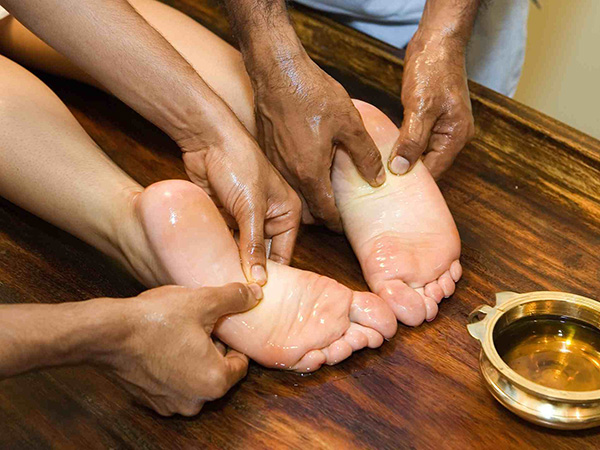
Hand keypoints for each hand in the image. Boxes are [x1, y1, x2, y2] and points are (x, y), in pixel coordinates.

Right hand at [105, 283, 259, 416]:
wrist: (108, 334)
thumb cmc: (156, 320)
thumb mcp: (203, 301)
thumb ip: (234, 298)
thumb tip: (255, 294)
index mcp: (215, 382)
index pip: (241, 364)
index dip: (233, 341)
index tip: (221, 325)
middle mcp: (195, 402)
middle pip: (218, 372)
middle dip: (213, 349)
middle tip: (201, 325)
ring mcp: (170, 404)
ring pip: (195, 378)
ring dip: (193, 358)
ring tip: (181, 332)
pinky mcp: (150, 401)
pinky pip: (173, 383)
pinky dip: (173, 367)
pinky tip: (163, 344)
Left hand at [179, 104, 300, 283]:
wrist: (206, 139)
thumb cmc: (238, 163)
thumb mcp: (250, 207)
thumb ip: (254, 244)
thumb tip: (259, 279)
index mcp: (287, 212)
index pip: (283, 253)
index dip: (272, 275)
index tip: (260, 298)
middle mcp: (269, 216)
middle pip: (262, 254)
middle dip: (251, 271)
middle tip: (241, 296)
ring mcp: (246, 217)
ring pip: (241, 250)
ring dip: (233, 263)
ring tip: (224, 285)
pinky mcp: (225, 215)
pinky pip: (225, 241)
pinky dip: (219, 252)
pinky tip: (211, 268)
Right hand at [251, 52, 384, 230]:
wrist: (277, 72)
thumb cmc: (311, 95)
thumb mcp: (349, 123)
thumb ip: (365, 154)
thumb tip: (377, 178)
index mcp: (309, 173)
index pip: (325, 214)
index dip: (338, 224)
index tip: (348, 225)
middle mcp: (288, 175)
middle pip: (306, 210)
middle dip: (322, 216)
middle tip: (338, 212)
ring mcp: (275, 164)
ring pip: (293, 195)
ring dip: (308, 199)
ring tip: (326, 192)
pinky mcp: (268, 152)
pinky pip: (283, 178)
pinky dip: (297, 182)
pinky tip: (309, 169)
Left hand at [389, 34, 474, 178]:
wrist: (436, 42)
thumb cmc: (433, 70)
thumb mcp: (420, 108)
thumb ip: (411, 140)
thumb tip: (400, 169)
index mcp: (456, 136)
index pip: (434, 171)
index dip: (413, 182)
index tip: (390, 192)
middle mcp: (452, 135)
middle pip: (428, 165)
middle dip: (407, 173)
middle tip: (380, 183)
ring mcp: (441, 127)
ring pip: (420, 153)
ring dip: (403, 160)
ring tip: (380, 172)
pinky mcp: (430, 119)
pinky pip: (416, 140)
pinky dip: (402, 146)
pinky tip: (386, 151)